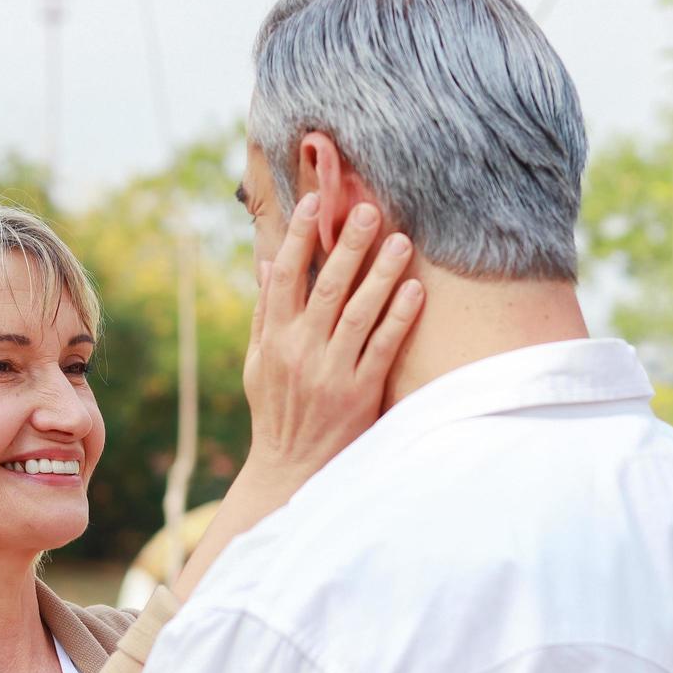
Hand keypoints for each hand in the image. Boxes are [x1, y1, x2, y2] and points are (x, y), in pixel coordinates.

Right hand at [242, 193, 423, 487]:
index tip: (315, 202)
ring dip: (380, 274)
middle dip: (348, 246)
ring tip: (401, 241)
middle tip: (368, 210)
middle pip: (326, 288)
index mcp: (274, 340)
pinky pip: (382, 348)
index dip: (300, 238)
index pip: (285, 278)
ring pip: (358, 313)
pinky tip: (414, 291)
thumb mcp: (258, 364)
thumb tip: (268, 266)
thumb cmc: (275, 412)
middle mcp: (301, 351)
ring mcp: (331, 372)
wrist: (291, 469)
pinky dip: (398, 318)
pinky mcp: (360, 392)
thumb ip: (264, 314)